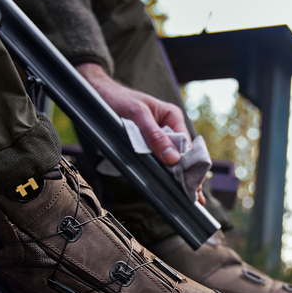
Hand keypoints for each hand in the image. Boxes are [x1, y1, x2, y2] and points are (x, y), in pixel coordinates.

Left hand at [76, 63, 205, 203]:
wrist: (96, 94)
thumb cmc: (118, 98)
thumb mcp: (137, 115)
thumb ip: (155, 136)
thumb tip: (174, 160)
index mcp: (172, 117)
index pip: (187, 146)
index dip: (190, 166)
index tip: (190, 185)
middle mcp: (169, 128)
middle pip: (183, 155)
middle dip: (188, 175)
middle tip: (195, 198)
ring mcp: (158, 138)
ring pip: (171, 160)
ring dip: (177, 177)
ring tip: (188, 197)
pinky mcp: (146, 145)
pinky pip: (157, 160)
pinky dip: (163, 173)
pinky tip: (171, 186)